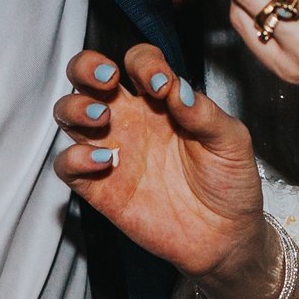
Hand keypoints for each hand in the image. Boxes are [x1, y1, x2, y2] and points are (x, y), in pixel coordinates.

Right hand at [51, 45, 277, 298]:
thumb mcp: (231, 141)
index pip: (138, 61)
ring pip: (68, 113)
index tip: (160, 83)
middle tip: (107, 79)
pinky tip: (104, 161)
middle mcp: (130, 120)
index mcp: (161, 101)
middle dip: (87, 66)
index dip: (143, 62)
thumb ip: (204, 113)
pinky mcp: (99, 188)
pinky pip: (67, 166)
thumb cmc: (230, 182)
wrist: (226, 237)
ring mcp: (111, 151)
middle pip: (88, 76)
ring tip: (101, 118)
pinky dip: (73, 157)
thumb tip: (177, 88)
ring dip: (75, 106)